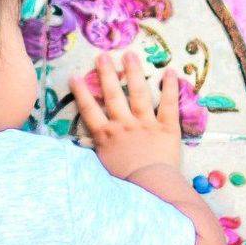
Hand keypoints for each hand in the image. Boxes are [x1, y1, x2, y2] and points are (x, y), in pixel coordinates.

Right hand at [68, 51, 182, 180]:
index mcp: (106, 136)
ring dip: (133, 73)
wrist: (149, 189)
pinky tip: (170, 72)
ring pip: (139, 94)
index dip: (81, 93)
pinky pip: (169, 105)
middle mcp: (123, 125)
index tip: (75, 76)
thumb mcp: (100, 169)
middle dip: (106, 74)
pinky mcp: (167, 128)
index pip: (89, 110)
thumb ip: (94, 153)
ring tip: (130, 55)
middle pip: (113, 95)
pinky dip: (170, 88)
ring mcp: (146, 124)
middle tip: (102, 56)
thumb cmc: (123, 185)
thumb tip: (79, 150)